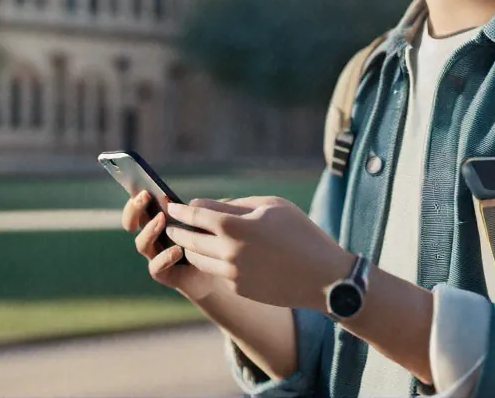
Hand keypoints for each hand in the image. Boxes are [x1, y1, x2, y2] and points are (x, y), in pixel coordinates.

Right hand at [120, 191, 217, 301]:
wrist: (227, 268)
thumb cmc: (217, 238)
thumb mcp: (210, 219)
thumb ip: (198, 211)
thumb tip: (186, 204)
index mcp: (161, 219)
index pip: (140, 207)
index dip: (136, 200)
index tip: (145, 191)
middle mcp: (155, 237)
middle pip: (132, 223)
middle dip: (134, 211)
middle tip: (144, 198)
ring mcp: (157, 256)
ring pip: (142, 244)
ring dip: (149, 230)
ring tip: (162, 219)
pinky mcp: (165, 274)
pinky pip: (156, 268)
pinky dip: (164, 258)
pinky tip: (178, 250)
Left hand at [165, 196, 354, 310]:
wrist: (323, 277)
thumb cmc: (301, 233)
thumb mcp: (273, 206)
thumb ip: (238, 204)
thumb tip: (210, 207)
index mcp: (236, 227)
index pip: (196, 215)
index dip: (181, 210)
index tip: (172, 206)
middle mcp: (228, 252)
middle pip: (190, 240)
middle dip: (178, 231)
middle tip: (171, 225)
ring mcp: (232, 274)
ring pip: (198, 259)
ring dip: (190, 248)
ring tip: (188, 240)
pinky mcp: (239, 289)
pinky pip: (217, 272)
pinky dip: (212, 261)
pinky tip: (214, 255)